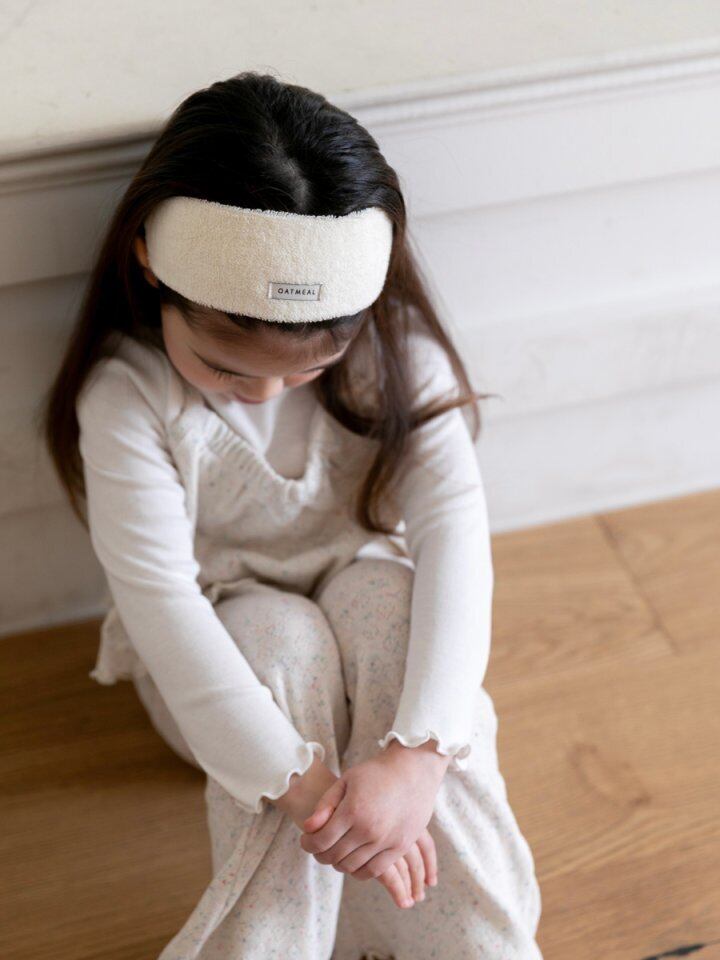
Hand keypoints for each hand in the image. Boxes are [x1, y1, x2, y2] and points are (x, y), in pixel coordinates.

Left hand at [299, 739, 449, 880]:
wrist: (413, 771)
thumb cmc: (377, 773)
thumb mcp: (347, 780)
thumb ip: (326, 804)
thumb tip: (308, 827)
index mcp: (353, 810)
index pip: (321, 841)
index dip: (308, 844)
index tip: (305, 841)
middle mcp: (369, 829)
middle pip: (334, 856)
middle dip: (320, 854)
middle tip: (318, 847)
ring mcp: (386, 840)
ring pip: (352, 866)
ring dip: (338, 863)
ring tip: (335, 852)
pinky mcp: (400, 847)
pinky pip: (374, 871)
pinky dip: (359, 871)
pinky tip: (354, 860)